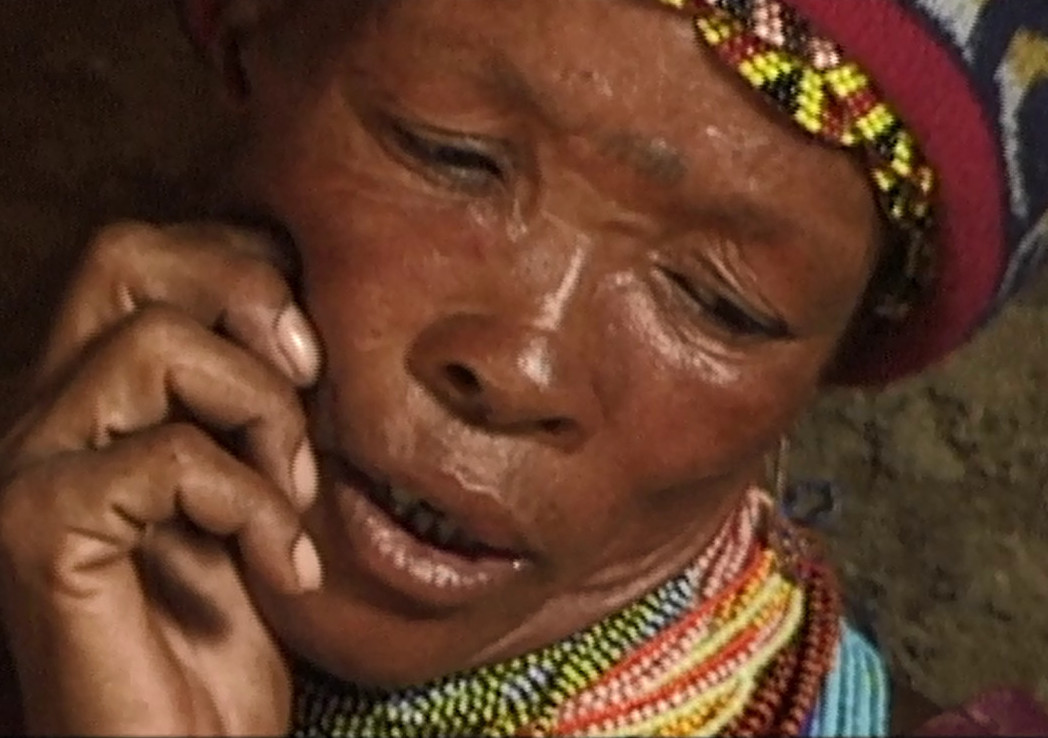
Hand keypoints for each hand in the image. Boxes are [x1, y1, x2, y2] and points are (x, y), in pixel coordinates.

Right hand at [0, 222, 323, 735]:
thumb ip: (255, 396)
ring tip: (296, 498)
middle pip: (124, 253)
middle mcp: (40, 412)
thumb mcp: (256, 483)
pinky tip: (283, 571)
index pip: (149, 254)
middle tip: (312, 381)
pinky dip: (256, 506)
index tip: (317, 354)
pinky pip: (171, 456)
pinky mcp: (36, 530)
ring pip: (155, 344)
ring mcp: (27, 468)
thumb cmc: (227, 626)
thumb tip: (305, 317)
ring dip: (266, 416)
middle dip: (247, 298)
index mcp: (90, 394)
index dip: (249, 270)